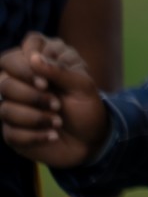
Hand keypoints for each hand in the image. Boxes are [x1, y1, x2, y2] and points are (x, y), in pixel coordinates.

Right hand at [0, 32, 109, 168]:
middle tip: (56, 104)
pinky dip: (35, 135)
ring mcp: (13, 109)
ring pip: (5, 108)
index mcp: (36, 68)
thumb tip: (34, 58)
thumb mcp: (82, 85)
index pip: (12, 58)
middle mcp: (19, 86)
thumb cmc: (86, 105)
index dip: (24, 68)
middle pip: (3, 82)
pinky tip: (52, 135)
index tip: (47, 82)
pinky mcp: (11, 132)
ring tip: (58, 122)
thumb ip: (59, 70)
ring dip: (35, 117)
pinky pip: (10, 132)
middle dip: (31, 95)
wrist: (90, 138)